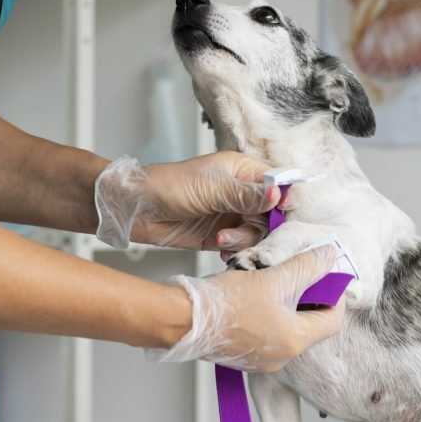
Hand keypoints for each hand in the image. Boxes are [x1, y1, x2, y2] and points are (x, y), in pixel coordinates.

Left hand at [94, 152, 281, 249]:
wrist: (134, 209)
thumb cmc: (166, 186)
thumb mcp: (210, 189)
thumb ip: (246, 195)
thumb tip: (279, 193)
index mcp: (242, 171)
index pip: (278, 182)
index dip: (286, 198)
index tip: (285, 212)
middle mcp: (241, 192)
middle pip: (272, 213)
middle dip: (264, 226)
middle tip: (248, 233)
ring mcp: (231, 214)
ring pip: (258, 233)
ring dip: (244, 240)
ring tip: (222, 239)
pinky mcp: (220, 234)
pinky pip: (241, 245)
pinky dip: (235, 250)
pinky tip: (221, 249)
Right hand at [153, 246, 344, 371]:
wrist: (182, 319)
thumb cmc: (224, 302)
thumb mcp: (272, 277)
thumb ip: (306, 266)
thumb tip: (329, 255)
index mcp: (294, 340)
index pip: (333, 320)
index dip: (334, 295)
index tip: (325, 275)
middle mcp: (282, 357)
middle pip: (312, 325)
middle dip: (309, 297)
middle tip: (299, 273)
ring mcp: (263, 360)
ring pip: (289, 328)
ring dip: (288, 304)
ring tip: (275, 281)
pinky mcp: (246, 356)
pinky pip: (269, 335)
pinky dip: (271, 315)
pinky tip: (257, 296)